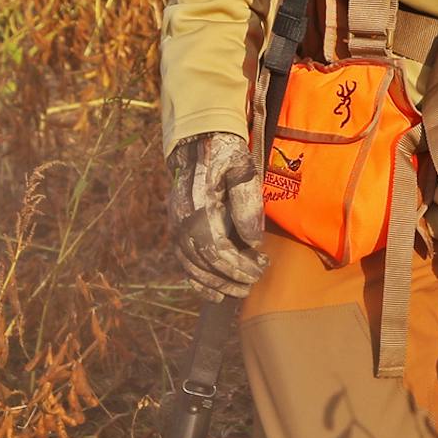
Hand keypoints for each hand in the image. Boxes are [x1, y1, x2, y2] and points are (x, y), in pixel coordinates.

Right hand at [167, 132, 268, 300]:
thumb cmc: (227, 155)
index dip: (239, 265)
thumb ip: (247, 203)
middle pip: (205, 263)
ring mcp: (176, 228)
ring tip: (241, 290)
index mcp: (198, 207)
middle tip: (254, 282)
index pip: (217, 249)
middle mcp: (182, 222)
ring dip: (217, 284)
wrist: (199, 143)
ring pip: (193, 268)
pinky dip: (198, 283)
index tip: (261, 268)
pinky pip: (184, 265)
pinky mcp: (176, 232)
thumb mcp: (243, 169)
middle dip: (231, 278)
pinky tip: (216, 294)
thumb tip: (252, 241)